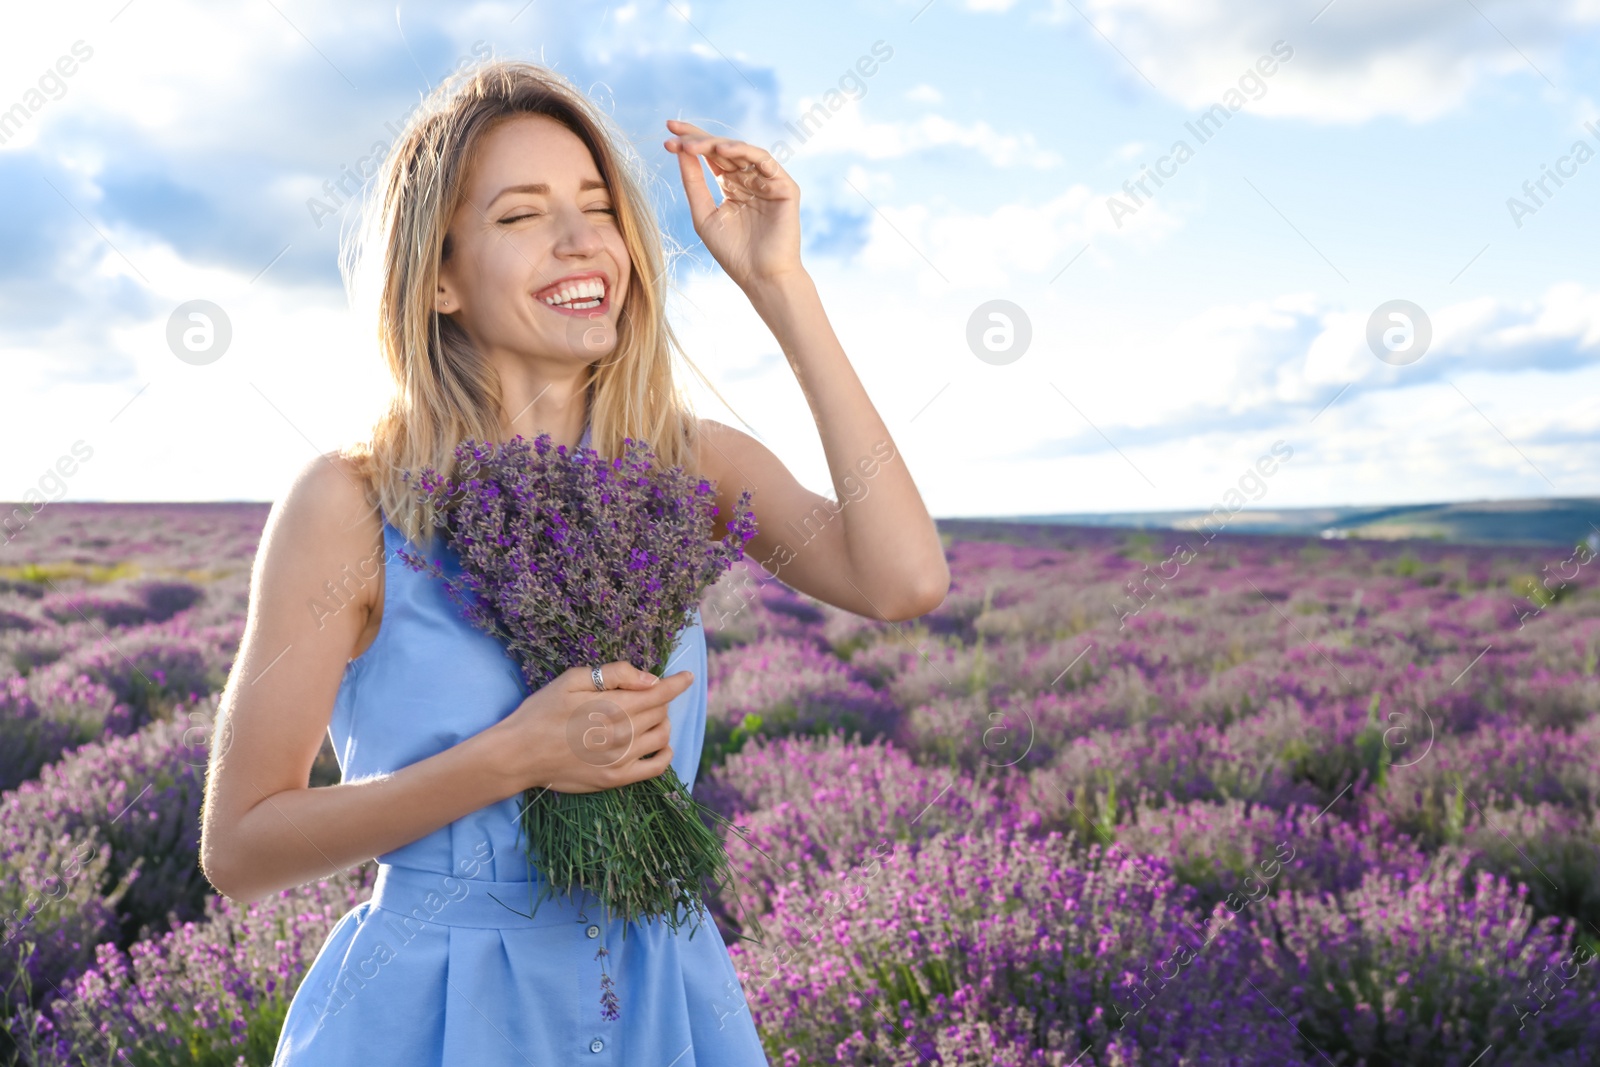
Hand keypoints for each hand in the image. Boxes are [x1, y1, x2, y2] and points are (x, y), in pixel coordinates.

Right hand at [487, 662, 693, 793]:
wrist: (519, 754)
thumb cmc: (542, 712)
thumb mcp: (572, 680)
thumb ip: (615, 674)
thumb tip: (650, 679)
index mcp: (614, 706)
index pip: (660, 693)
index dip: (677, 683)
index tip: (688, 677)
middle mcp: (623, 733)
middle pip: (661, 712)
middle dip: (659, 700)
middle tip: (644, 696)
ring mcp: (622, 759)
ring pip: (663, 737)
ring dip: (662, 723)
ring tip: (646, 717)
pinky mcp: (616, 779)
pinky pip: (657, 768)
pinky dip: (665, 753)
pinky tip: (658, 745)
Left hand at [664, 118, 802, 291]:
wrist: (761, 277)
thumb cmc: (733, 253)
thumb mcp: (704, 215)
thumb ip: (694, 183)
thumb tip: (679, 151)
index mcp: (732, 187)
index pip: (711, 157)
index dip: (691, 143)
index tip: (667, 134)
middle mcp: (750, 180)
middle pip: (724, 149)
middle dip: (698, 139)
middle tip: (675, 133)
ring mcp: (768, 181)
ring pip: (742, 151)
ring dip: (717, 144)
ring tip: (693, 145)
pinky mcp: (785, 186)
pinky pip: (765, 160)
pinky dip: (745, 151)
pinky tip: (724, 150)